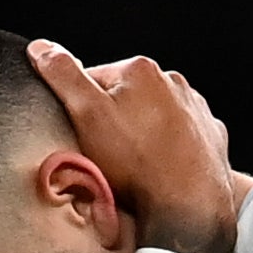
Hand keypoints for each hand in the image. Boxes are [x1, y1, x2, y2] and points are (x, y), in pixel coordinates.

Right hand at [28, 41, 236, 252]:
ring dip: (142, 133)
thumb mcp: (86, 115)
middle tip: (105, 153)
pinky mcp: (210, 134)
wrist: (188, 204)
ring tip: (133, 165)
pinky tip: (158, 168)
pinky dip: (169, 148)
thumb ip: (62, 76)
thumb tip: (42, 48)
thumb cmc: (137, 162)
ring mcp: (195, 108)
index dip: (81, 107)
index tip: (82, 132)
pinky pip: (181, 137)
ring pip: (155, 116)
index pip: (95, 78)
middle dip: (113, 120)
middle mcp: (173, 82)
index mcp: (140, 70)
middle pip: (127, 97)